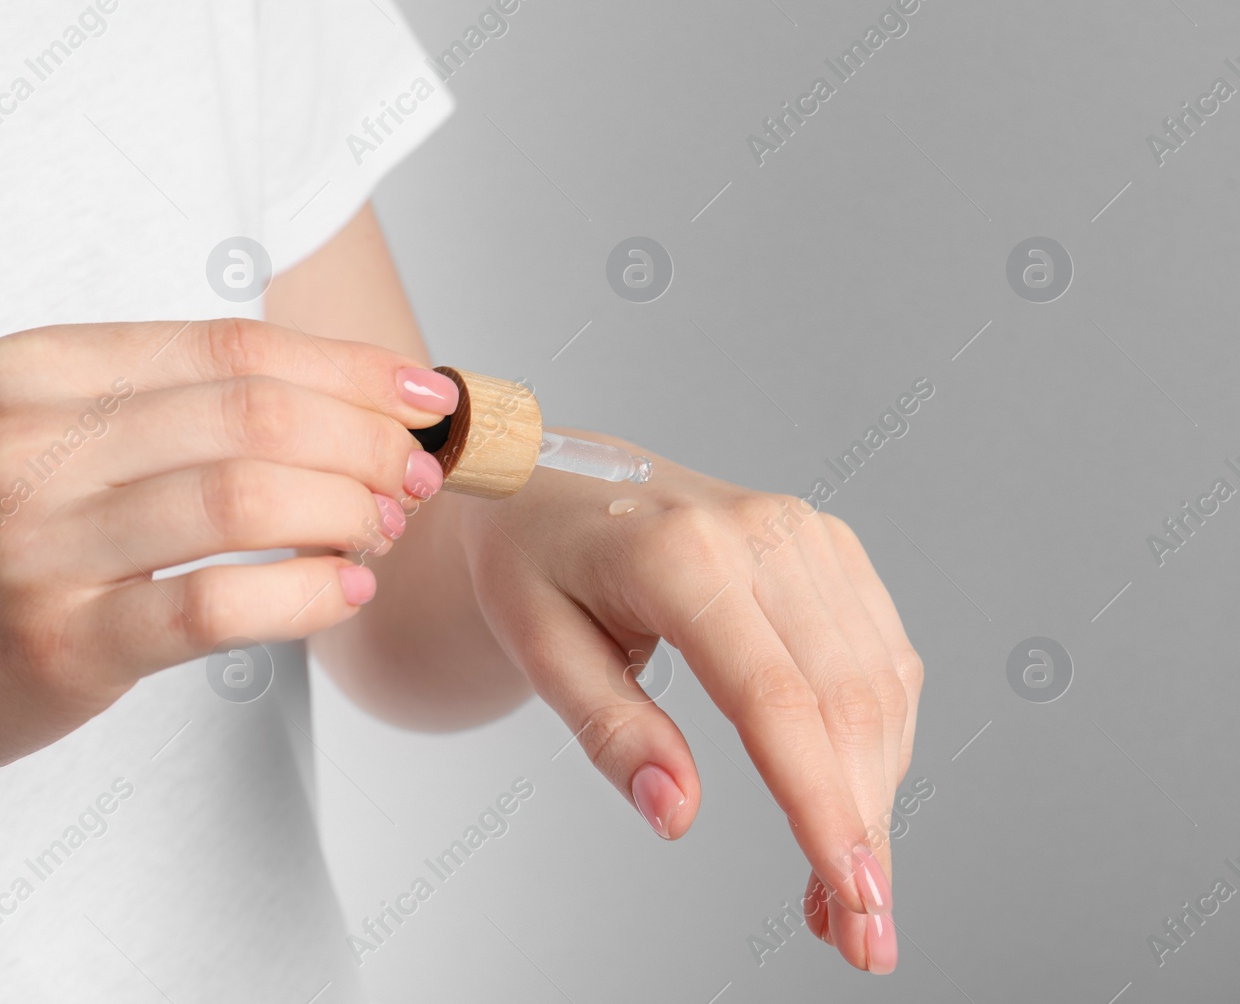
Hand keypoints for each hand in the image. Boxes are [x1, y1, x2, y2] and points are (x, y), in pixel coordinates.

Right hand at [0, 319, 452, 788]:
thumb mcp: (43, 438)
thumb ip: (168, 407)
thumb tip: (347, 402)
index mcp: (33, 370)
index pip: (230, 346)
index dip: (349, 369)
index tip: (424, 396)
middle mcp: (25, 443)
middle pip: (251, 414)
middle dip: (365, 441)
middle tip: (418, 473)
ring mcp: (35, 545)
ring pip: (243, 499)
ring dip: (347, 512)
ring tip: (386, 528)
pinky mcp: (58, 643)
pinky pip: (214, 607)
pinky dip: (304, 595)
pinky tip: (346, 592)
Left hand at [454, 430, 921, 973]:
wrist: (552, 479)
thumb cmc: (532, 557)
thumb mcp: (537, 645)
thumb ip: (610, 730)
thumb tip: (675, 814)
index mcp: (680, 553)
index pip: (773, 698)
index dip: (821, 805)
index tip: (851, 895)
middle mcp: (761, 533)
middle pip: (844, 701)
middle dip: (863, 827)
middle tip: (860, 934)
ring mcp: (806, 534)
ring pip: (880, 687)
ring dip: (876, 795)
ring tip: (841, 888)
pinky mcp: (829, 548)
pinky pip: (881, 658)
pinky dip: (878, 742)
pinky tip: (849, 802)